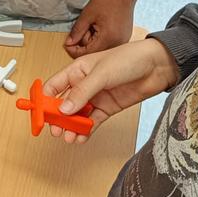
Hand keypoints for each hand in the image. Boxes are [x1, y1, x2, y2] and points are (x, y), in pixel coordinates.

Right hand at [43, 39, 179, 142]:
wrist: (157, 66)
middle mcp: (84, 84)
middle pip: (64, 103)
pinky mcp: (108, 108)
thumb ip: (82, 92)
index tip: (40, 113)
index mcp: (78, 70)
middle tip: (55, 130)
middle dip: (58, 118)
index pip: (55, 86)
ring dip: (72, 127)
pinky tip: (81, 137)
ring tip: (68, 137)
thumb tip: (64, 108)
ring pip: (78, 115)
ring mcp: (96, 97)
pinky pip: (92, 121)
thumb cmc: (129, 59)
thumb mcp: (101, 73)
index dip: (45, 99)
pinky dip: (86, 130)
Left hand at [64, 0, 139, 57]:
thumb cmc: (106, 0)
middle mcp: (117, 44)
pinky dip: (101, 38)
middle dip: (85, 42)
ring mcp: (122, 42)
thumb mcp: (87, 15)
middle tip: (86, 26)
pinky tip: (102, 27)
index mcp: (108, 39)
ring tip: (94, 25)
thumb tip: (69, 43)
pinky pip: (109, 44)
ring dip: (93, 40)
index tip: (67, 43)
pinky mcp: (124, 38)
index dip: (74, 50)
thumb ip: (77, 31)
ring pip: (101, 48)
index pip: (87, 53)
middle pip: (94, 53)